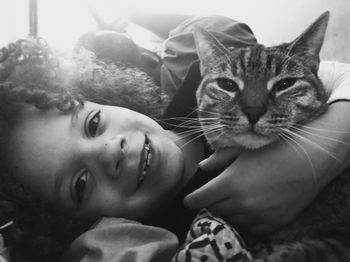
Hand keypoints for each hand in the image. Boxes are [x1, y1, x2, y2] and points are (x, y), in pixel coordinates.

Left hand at [185, 102, 349, 233]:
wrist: (309, 161)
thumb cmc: (273, 150)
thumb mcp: (242, 149)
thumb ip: (219, 159)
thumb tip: (202, 167)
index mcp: (230, 183)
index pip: (201, 198)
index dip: (192, 200)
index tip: (188, 200)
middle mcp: (241, 203)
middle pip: (215, 210)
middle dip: (210, 203)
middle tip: (213, 195)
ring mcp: (258, 215)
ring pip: (231, 220)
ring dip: (227, 211)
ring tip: (232, 200)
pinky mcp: (273, 223)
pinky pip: (250, 228)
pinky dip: (245, 220)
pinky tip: (248, 209)